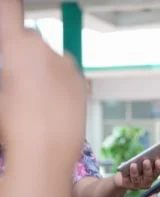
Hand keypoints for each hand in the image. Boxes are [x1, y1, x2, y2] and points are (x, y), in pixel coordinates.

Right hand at [0, 0, 85, 162]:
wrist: (48, 150)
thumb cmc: (12, 123)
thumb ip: (6, 70)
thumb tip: (12, 70)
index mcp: (18, 45)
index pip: (9, 9)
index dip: (8, 9)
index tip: (8, 10)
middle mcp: (47, 49)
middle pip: (30, 38)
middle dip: (23, 51)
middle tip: (15, 79)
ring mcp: (68, 65)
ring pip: (51, 58)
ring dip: (43, 68)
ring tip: (35, 98)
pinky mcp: (82, 82)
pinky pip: (66, 74)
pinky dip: (59, 82)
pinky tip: (52, 104)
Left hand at [114, 159, 159, 189]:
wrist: (124, 176)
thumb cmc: (137, 166)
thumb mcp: (142, 162)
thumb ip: (146, 159)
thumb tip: (146, 154)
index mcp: (153, 176)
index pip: (157, 172)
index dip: (159, 167)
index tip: (158, 160)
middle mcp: (146, 182)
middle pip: (148, 176)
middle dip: (147, 168)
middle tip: (146, 160)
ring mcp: (137, 185)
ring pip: (136, 179)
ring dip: (135, 172)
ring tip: (133, 164)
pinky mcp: (127, 185)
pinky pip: (126, 180)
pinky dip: (125, 174)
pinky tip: (125, 167)